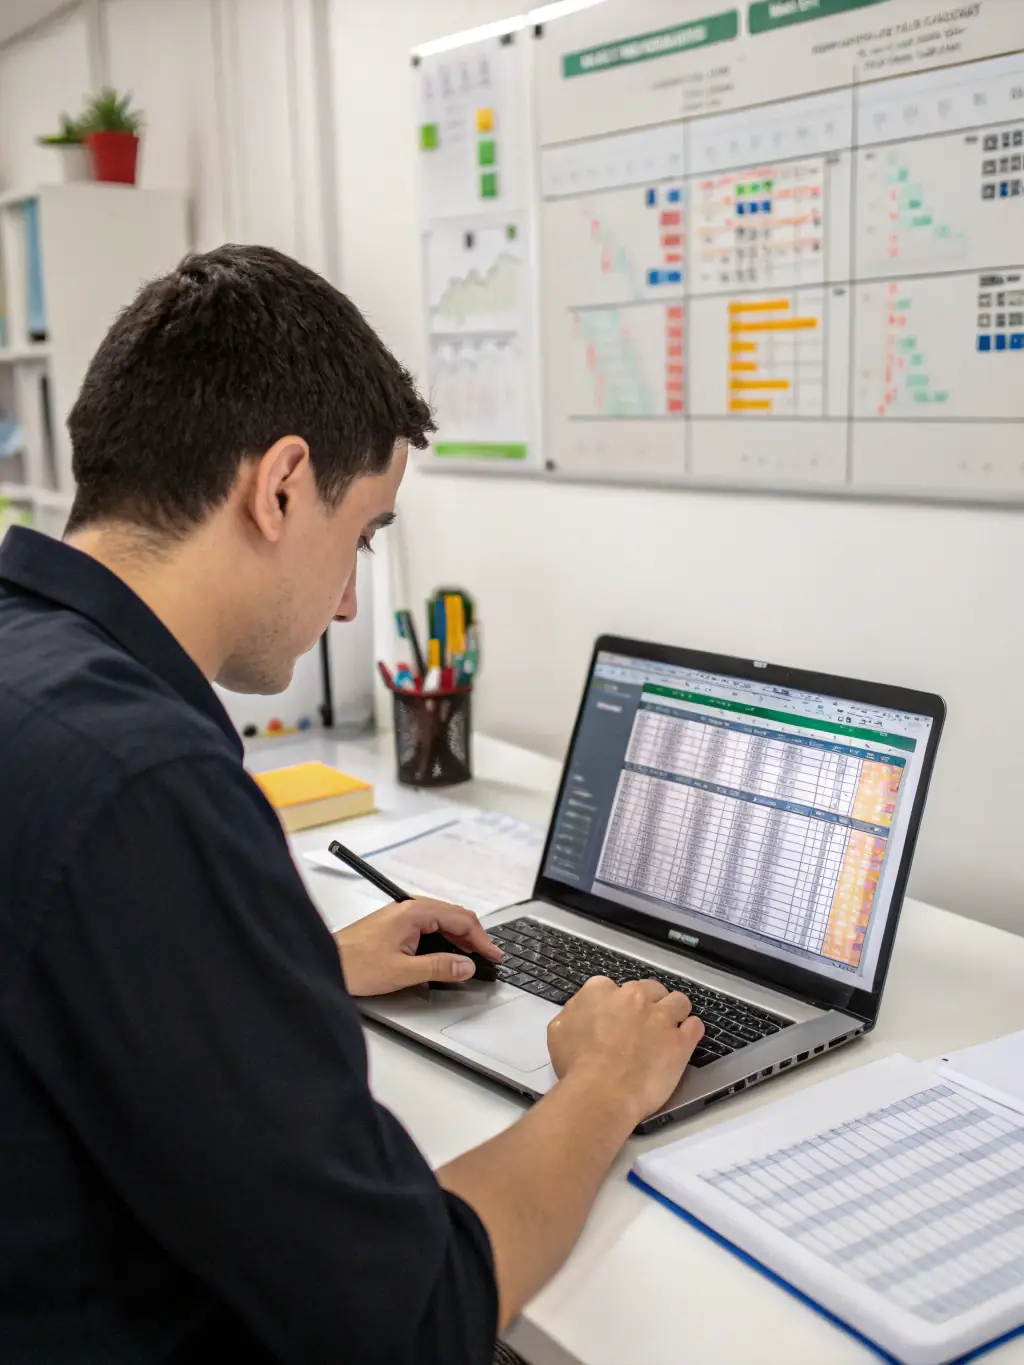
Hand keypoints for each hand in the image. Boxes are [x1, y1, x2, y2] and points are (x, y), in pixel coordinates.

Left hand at [333, 899, 502, 996]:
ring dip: (460, 939)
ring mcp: (402, 916)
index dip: (481, 939)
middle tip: (489, 958)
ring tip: (473, 959)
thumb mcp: (402, 971)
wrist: (325, 962)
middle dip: (474, 937)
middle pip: (453, 917)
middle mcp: (409, 908)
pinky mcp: (396, 926)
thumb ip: (438, 967)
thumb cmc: (355, 964)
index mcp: (414, 911)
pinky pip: (430, 928)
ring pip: (442, 922)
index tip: (494, 956)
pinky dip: (445, 940)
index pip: (460, 919)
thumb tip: (466, 966)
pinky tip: (448, 955)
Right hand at [547, 977, 703, 1124]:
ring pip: (678, 1001)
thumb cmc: (576, 1067)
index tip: (615, 1018)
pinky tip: (684, 1041)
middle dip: (648, 1004)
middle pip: (649, 989)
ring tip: (668, 1029)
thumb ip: (573, 1012)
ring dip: (674, 1012)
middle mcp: (633, 997)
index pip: (612, 987)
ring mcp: (660, 1017)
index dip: (616, 1004)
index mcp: (600, 991)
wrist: (601, 1092)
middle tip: (642, 1025)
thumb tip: (580, 1011)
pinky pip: (695, 1026)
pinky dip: (691, 1032)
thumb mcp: (558, 1031)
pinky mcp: (681, 1040)